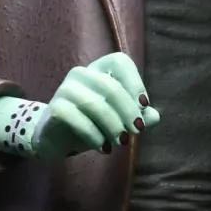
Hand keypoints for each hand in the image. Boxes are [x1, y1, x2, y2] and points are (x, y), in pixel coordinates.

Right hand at [32, 53, 159, 160]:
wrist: (57, 138)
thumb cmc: (93, 123)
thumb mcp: (120, 120)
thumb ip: (139, 117)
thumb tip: (154, 117)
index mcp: (99, 70)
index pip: (119, 62)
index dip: (135, 82)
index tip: (144, 106)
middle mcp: (82, 74)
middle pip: (109, 86)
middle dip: (128, 111)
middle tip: (137, 131)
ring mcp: (66, 89)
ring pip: (93, 103)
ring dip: (112, 125)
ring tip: (121, 143)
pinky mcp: (56, 108)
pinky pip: (76, 119)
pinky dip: (94, 135)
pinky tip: (103, 148)